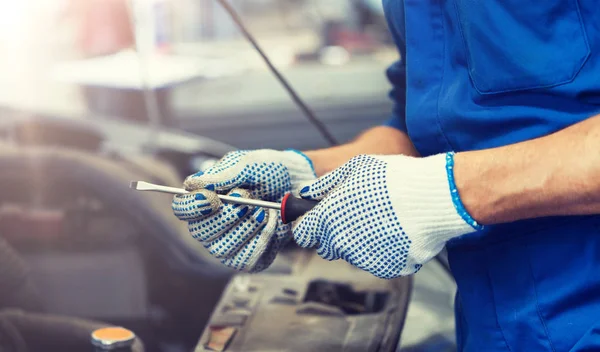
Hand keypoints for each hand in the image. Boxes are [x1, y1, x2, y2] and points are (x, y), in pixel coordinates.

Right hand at [172, 149, 315, 271]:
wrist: (301, 185)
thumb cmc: (271, 172)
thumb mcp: (248, 165)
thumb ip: (221, 175)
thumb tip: (191, 184)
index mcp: (204, 200)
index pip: (182, 209)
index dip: (194, 206)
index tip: (214, 197)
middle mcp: (210, 226)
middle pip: (201, 232)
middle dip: (228, 216)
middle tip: (248, 200)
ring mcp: (228, 245)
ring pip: (223, 248)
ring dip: (247, 227)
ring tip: (266, 210)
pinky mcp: (249, 258)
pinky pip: (247, 259)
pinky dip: (263, 240)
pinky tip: (272, 224)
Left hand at [292, 153, 482, 277]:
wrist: (433, 197)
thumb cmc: (394, 178)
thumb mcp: (354, 168)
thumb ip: (325, 184)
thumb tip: (307, 192)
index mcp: (328, 219)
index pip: (303, 234)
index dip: (310, 225)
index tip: (318, 219)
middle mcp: (342, 243)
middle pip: (327, 246)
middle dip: (335, 233)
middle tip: (357, 215)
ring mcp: (364, 259)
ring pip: (353, 254)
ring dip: (360, 241)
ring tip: (382, 219)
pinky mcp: (386, 268)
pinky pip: (377, 260)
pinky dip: (383, 250)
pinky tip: (395, 231)